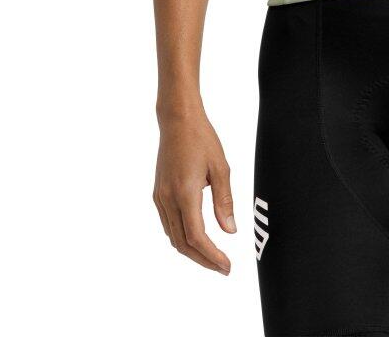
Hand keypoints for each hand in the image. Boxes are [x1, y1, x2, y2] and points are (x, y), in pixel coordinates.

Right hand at [153, 108, 236, 273]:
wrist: (177, 120)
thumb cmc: (202, 139)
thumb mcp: (220, 168)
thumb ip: (224, 201)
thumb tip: (230, 231)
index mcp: (185, 193)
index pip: (196, 237)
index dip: (212, 256)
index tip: (227, 265)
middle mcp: (167, 199)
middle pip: (182, 243)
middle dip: (203, 260)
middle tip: (223, 268)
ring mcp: (160, 197)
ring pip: (173, 236)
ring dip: (192, 251)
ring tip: (213, 257)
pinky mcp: (158, 193)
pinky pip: (168, 224)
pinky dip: (182, 237)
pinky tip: (196, 239)